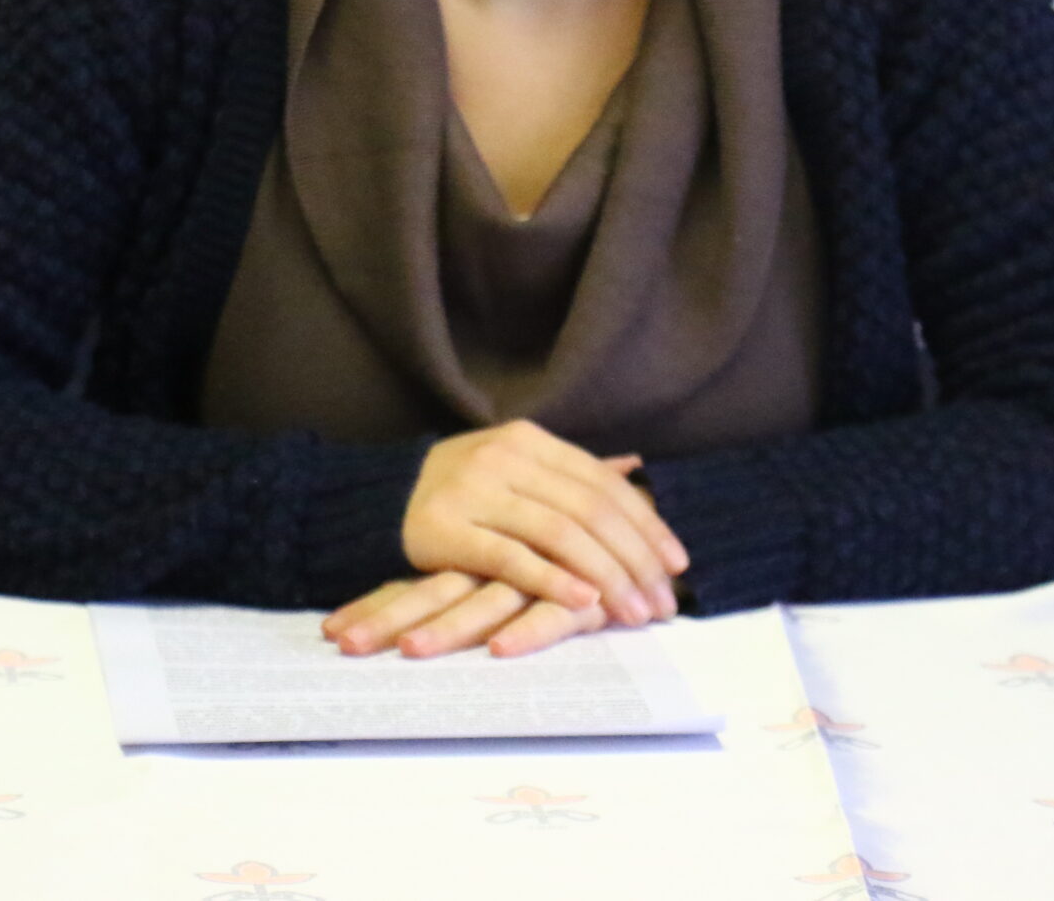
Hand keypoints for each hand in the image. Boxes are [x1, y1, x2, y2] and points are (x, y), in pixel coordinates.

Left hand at [323, 572, 612, 659]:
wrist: (629, 530)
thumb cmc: (553, 563)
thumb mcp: (495, 571)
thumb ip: (446, 585)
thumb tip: (357, 624)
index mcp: (474, 550)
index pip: (415, 580)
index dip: (374, 605)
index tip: (330, 634)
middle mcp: (498, 556)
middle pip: (437, 590)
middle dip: (389, 618)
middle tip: (345, 644)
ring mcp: (539, 572)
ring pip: (485, 601)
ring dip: (446, 628)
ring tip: (408, 651)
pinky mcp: (582, 595)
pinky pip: (551, 615)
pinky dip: (527, 633)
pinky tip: (499, 650)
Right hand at [402, 422, 686, 626]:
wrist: (375, 497)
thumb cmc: (463, 492)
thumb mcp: (518, 471)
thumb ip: (572, 474)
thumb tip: (637, 470)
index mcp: (530, 440)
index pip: (604, 484)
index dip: (646, 525)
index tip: (677, 566)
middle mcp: (505, 456)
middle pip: (590, 510)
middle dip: (634, 560)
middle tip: (661, 604)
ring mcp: (473, 489)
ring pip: (559, 532)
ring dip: (606, 577)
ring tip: (633, 613)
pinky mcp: (444, 528)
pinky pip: (510, 557)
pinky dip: (552, 580)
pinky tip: (583, 603)